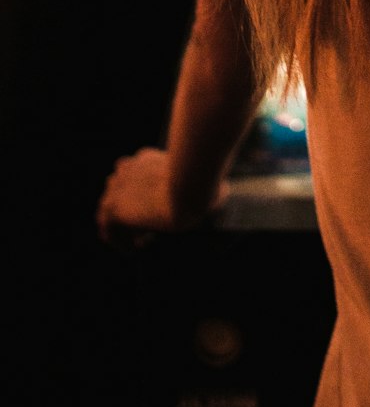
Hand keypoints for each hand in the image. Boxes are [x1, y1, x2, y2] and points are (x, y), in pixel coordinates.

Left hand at [96, 147, 224, 249]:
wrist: (191, 185)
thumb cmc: (206, 179)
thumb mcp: (208, 176)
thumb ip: (206, 181)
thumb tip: (224, 191)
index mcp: (145, 158)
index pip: (130, 173)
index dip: (140, 195)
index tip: (153, 212)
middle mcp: (128, 168)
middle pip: (116, 190)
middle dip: (127, 209)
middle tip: (144, 228)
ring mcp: (118, 187)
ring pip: (109, 212)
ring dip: (122, 227)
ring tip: (139, 242)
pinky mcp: (114, 208)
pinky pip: (109, 230)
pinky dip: (121, 241)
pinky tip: (139, 248)